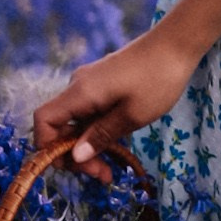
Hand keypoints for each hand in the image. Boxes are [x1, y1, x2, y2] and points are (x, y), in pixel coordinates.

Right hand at [32, 26, 198, 179]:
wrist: (177, 44)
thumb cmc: (158, 79)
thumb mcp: (133, 115)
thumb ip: (101, 136)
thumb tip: (76, 156)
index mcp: (80, 93)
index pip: (44, 120)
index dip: (49, 147)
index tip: (77, 168)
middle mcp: (79, 86)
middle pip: (60, 125)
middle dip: (75, 154)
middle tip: (103, 176)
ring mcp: (91, 84)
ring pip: (77, 122)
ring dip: (89, 146)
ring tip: (112, 169)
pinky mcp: (103, 84)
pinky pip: (90, 113)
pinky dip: (97, 131)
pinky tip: (117, 146)